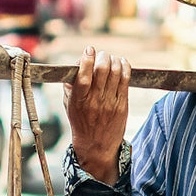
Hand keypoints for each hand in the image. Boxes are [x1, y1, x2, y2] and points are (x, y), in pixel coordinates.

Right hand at [64, 46, 130, 182]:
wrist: (97, 146)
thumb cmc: (81, 122)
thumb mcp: (70, 105)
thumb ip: (70, 86)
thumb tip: (75, 64)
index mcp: (79, 100)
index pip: (83, 75)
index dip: (87, 59)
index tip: (88, 50)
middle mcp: (95, 101)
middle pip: (102, 69)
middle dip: (102, 56)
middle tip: (101, 55)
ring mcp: (111, 103)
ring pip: (116, 72)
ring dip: (114, 60)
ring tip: (111, 59)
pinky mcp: (123, 105)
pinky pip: (126, 80)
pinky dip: (124, 66)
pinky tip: (121, 63)